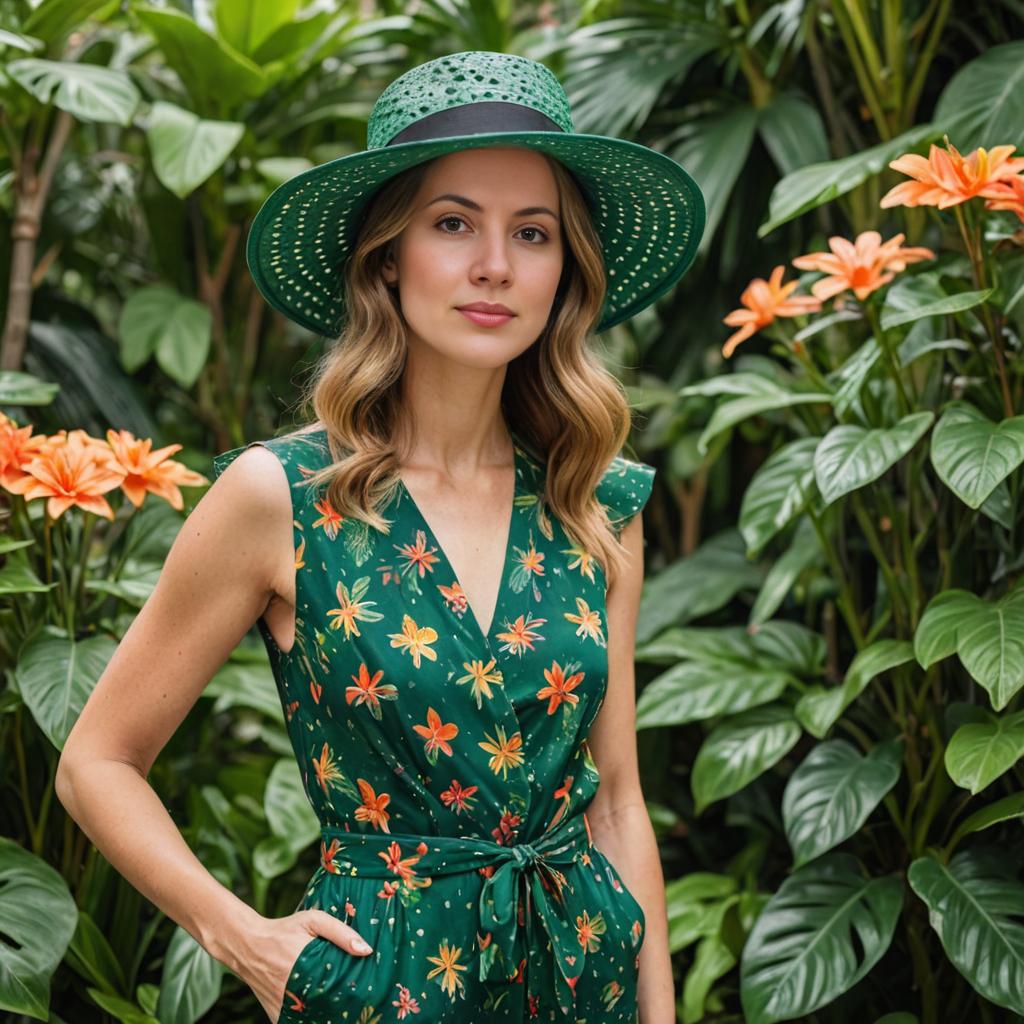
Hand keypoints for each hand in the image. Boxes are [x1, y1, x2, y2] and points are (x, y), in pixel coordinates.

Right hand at [238, 909, 373, 1022]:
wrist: (248, 945)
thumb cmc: (284, 930)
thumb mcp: (313, 921)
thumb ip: (340, 933)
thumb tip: (366, 950)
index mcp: (304, 967)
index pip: (337, 990)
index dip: (352, 993)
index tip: (365, 992)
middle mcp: (292, 991)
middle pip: (326, 1007)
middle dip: (341, 1006)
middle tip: (356, 1002)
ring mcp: (282, 1006)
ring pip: (312, 1019)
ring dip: (326, 1015)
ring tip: (340, 1008)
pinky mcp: (275, 1014)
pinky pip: (295, 1022)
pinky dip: (308, 1019)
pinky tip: (320, 1012)